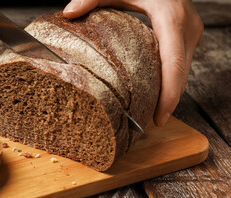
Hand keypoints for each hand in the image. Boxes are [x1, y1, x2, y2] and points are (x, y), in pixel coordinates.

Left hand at [63, 0, 203, 126]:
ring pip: (183, 71)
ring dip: (170, 93)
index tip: (158, 118)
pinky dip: (170, 80)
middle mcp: (187, 28)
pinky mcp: (187, 35)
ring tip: (151, 113)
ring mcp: (190, 32)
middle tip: (148, 123)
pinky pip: (180, 64)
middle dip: (168, 101)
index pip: (173, 64)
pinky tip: (155, 92)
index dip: (169, 95)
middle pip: (181, 74)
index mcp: (171, 18)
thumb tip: (68, 13)